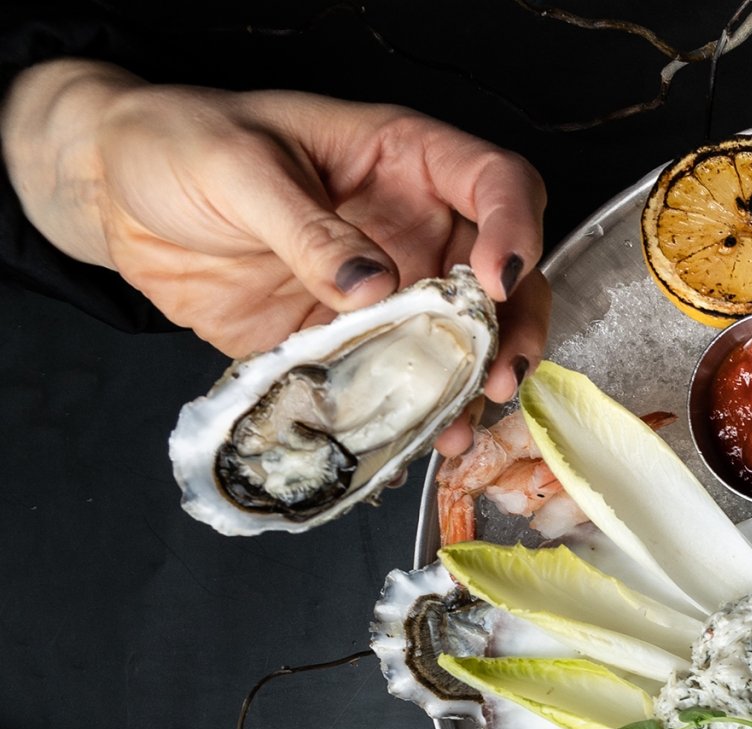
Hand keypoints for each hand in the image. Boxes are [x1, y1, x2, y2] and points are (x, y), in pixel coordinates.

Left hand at [3, 60, 547, 454]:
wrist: (117, 196)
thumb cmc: (176, 145)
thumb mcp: (235, 167)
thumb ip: (305, 227)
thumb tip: (374, 286)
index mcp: (402, 160)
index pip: (496, 184)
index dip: (514, 230)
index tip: (492, 281)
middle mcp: (414, 227)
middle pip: (507, 278)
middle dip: (515, 329)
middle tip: (500, 375)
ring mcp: (389, 291)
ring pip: (464, 341)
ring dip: (472, 386)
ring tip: (459, 424)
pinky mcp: (350, 342)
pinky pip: (398, 382)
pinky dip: (412, 415)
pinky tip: (413, 441)